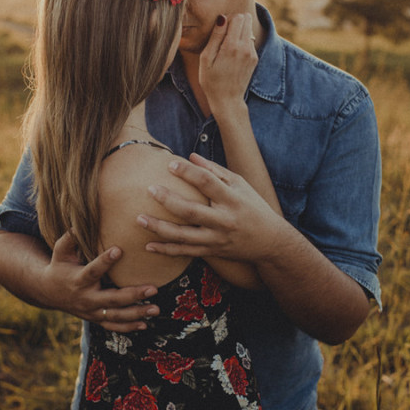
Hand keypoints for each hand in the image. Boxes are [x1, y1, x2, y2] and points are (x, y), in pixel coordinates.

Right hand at [42, 231, 159, 332]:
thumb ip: (69, 239)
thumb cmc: (59, 266)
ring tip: (156, 308)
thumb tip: (78, 222)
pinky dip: (129, 327)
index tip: (118, 249)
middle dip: (133, 295)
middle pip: (111, 299)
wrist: (49, 293)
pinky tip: (145, 324)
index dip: (104, 261)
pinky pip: (113, 326)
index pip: (92, 270)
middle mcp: (86, 298)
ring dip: (137, 313)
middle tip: (153, 288)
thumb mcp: (60, 252)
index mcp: (78, 279)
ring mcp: (91, 311)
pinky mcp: (96, 318)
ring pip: (116, 316)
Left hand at [137, 154, 287, 262]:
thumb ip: (215, 171)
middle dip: (168, 201)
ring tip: (139, 219)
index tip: (170, 164)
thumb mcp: (240, 184)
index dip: (188, 172)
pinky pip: (186, 252)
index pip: (208, 183)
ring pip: (184, 236)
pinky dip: (166, 250)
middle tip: (149, 189)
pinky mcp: (212, 251)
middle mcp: (223, 220)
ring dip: (160, 228)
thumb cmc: (254, 207)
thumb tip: (190, 157)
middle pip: (191, 211)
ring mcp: (217, 238)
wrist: (270, 242)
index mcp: (232, 199)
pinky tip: (148, 245)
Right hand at [198, 13, 255, 118]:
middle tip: (223, 36)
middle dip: (235, 22)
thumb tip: (222, 18)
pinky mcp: (255, 59)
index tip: (219, 30)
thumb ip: (215, 36)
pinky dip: (242, 43)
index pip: (237, 17)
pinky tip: (232, 55)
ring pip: (249, 30)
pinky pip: (250, 42)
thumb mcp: (206, 59)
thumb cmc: (211, 81)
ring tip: (227, 47)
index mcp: (232, 46)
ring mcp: (252, 53)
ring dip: (239, 33)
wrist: (227, 100)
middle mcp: (245, 47)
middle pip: (246, 20)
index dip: (227, 19)